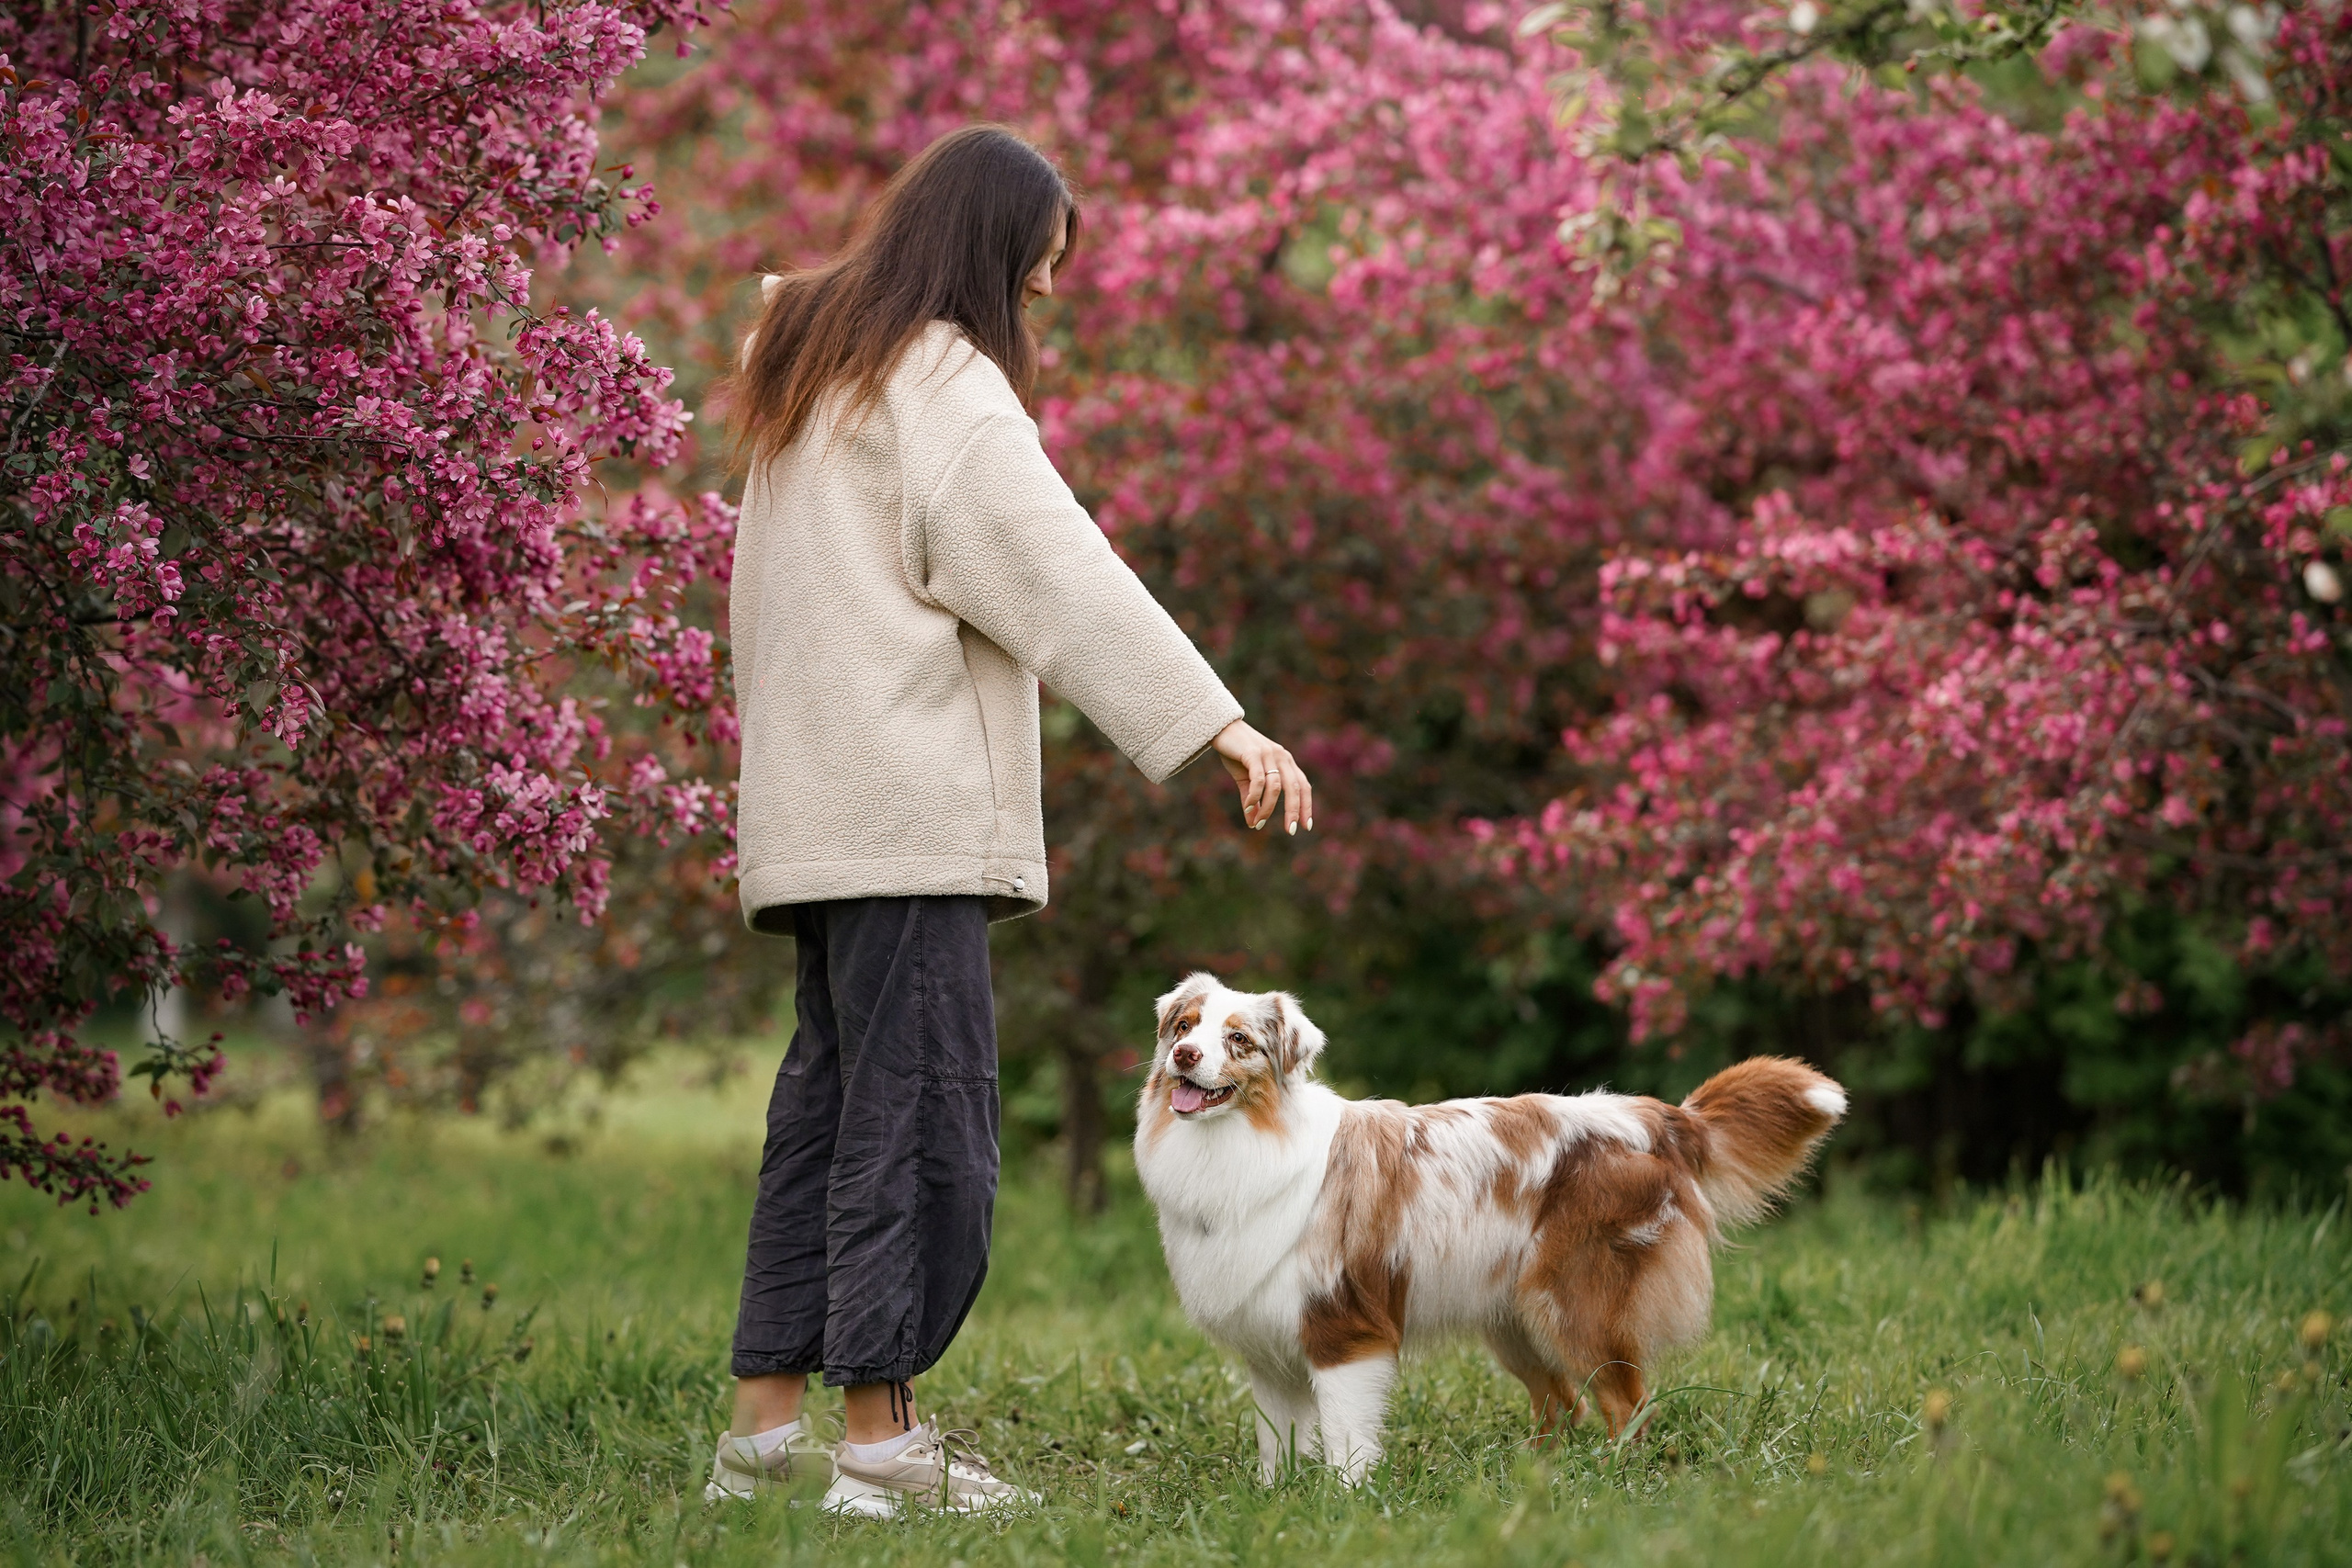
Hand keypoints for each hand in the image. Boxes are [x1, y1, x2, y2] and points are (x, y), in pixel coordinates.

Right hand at [1212, 719, 1312, 834]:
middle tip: (1290, 830)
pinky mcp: (1253, 753)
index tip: (1306, 826)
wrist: (1221, 729)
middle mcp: (1281, 757)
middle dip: (1294, 810)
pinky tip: (1249, 807)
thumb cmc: (1236, 754)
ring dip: (1268, 807)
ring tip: (1259, 822)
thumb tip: (1252, 824)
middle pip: (1294, 787)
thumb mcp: (1245, 779)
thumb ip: (1252, 800)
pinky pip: (1258, 779)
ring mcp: (1268, 754)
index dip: (1306, 806)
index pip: (1303, 786)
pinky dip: (1255, 795)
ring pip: (1275, 786)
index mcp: (1286, 762)